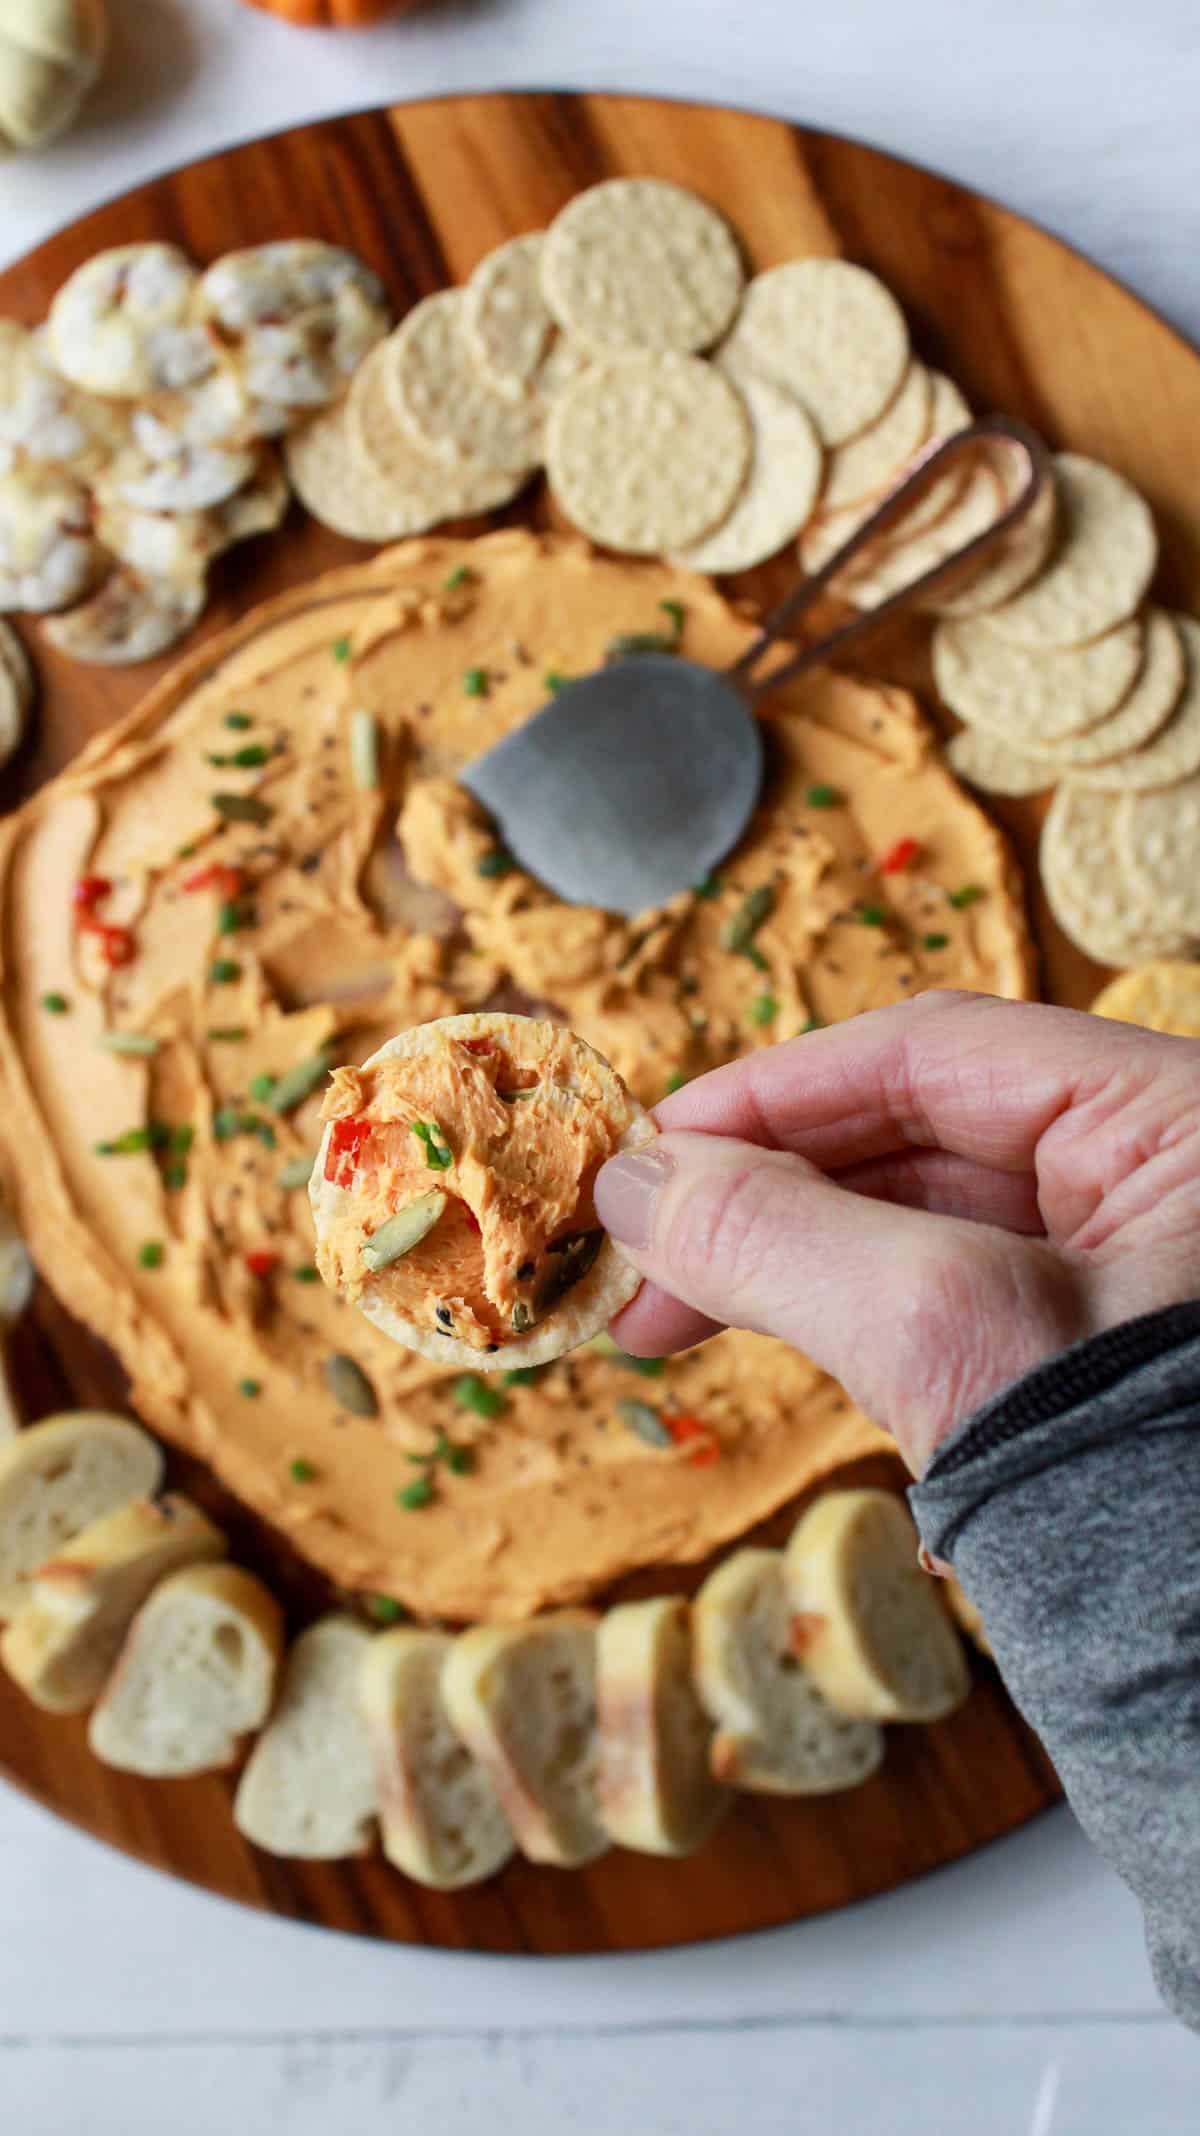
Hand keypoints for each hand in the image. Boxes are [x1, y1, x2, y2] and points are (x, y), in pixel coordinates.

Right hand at [595, 991, 1199, 1473]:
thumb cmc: (1156, 1506)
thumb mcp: (949, 1335)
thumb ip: (782, 1235)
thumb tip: (634, 1182)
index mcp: (1175, 1120)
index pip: (939, 1050)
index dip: (773, 1091)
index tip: (647, 1147)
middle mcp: (1163, 1178)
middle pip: (923, 1133)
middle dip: (766, 1188)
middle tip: (638, 1254)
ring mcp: (1138, 1275)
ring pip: (927, 1222)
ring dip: (793, 1256)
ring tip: (672, 1315)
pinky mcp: (1102, 1362)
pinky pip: (954, 1300)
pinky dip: (851, 1315)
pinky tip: (778, 1343)